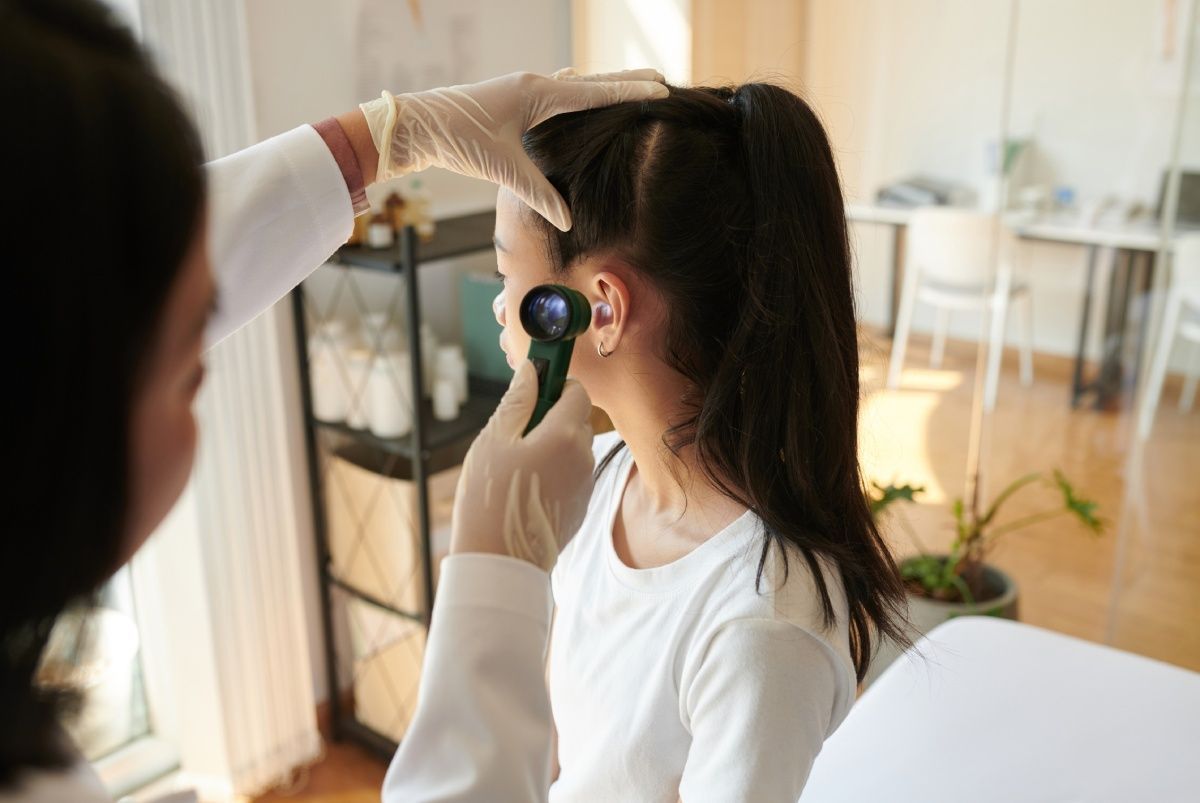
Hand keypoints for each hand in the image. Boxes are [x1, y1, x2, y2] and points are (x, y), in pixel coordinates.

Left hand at [360, 68, 667, 229]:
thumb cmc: (458, 139)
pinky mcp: (511, 101)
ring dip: (601, 86)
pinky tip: (575, 93)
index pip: (595, 92)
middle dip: (624, 81)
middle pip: (590, 82)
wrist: (417, 125)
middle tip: (659, 77)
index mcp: (537, 93)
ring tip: (626, 87)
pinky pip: (554, 93)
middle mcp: (533, 85)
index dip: (629, 91)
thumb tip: (568, 221)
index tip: (660, 88)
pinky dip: (574, 93)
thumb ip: (539, 193)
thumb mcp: (503, 169)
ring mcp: (522, 90)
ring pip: (573, 86)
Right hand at [449, 361, 594, 571]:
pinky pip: (572, 473)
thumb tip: (532, 370)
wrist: (501, 560)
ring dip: (551, 445)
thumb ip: (517, 401)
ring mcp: (586, 483)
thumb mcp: (494, 440)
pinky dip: (554, 470)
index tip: (532, 392)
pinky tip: (526, 487)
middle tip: (514, 435)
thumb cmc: (490, 497)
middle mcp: (584, 457)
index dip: (555, 385)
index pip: (576, 390)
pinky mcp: (581, 505)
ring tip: (516, 466)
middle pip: (575, 419)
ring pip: (573, 447)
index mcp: (565, 435)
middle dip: (549, 417)